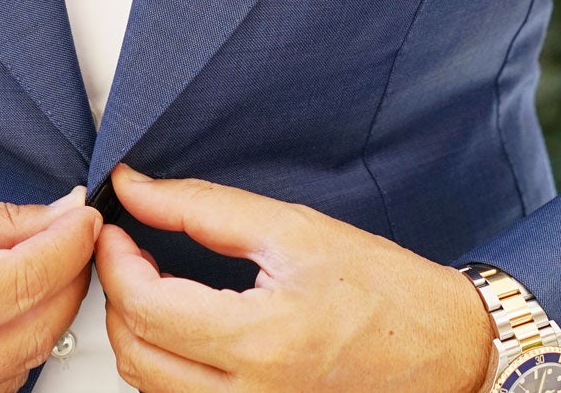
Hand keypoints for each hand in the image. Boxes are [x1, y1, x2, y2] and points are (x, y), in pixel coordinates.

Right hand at [0, 178, 101, 392]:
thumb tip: (55, 216)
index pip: (18, 283)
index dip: (65, 243)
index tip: (84, 214)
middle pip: (33, 335)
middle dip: (65, 280)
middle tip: (68, 236)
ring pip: (20, 371)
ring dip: (40, 318)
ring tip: (29, 268)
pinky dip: (8, 351)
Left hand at [94, 165, 491, 391]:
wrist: (446, 349)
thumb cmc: (385, 289)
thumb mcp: (293, 229)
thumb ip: (203, 206)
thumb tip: (135, 188)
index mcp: (260, 339)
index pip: (144, 305)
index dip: (113, 260)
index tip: (115, 229)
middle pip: (135, 354)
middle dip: (118, 296)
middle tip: (131, 253)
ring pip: (149, 387)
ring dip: (138, 334)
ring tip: (157, 286)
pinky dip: (166, 367)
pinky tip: (185, 330)